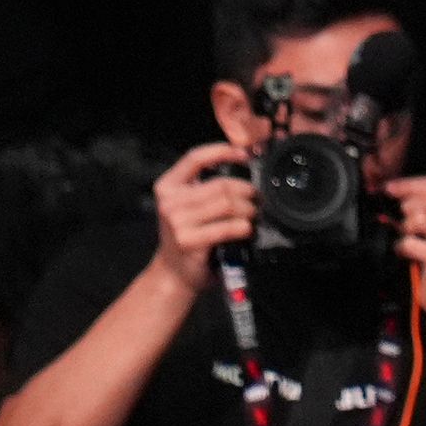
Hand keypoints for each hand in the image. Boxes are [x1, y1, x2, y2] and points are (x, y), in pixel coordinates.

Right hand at [149, 141, 256, 289]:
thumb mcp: (188, 205)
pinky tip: (247, 230)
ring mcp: (177, 222)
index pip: (195, 158)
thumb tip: (243, 163)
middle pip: (221, 185)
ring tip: (254, 214)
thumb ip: (205, 186)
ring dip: (249, 209)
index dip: (222, 151)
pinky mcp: (189, 241)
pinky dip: (244, 227)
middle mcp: (169, 202)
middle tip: (258, 198)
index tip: (245, 154)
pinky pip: (228, 227)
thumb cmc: (188, 235)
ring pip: (228, 204)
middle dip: (247, 190)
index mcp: (167, 187)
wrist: (174, 273)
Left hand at [389, 174, 425, 321]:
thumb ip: (423, 206)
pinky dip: (402, 247)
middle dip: (407, 207)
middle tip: (401, 222)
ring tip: (407, 237)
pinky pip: (412, 243)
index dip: (409, 184)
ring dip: (405, 228)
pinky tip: (405, 253)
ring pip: (420, 218)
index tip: (388, 188)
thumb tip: (390, 190)